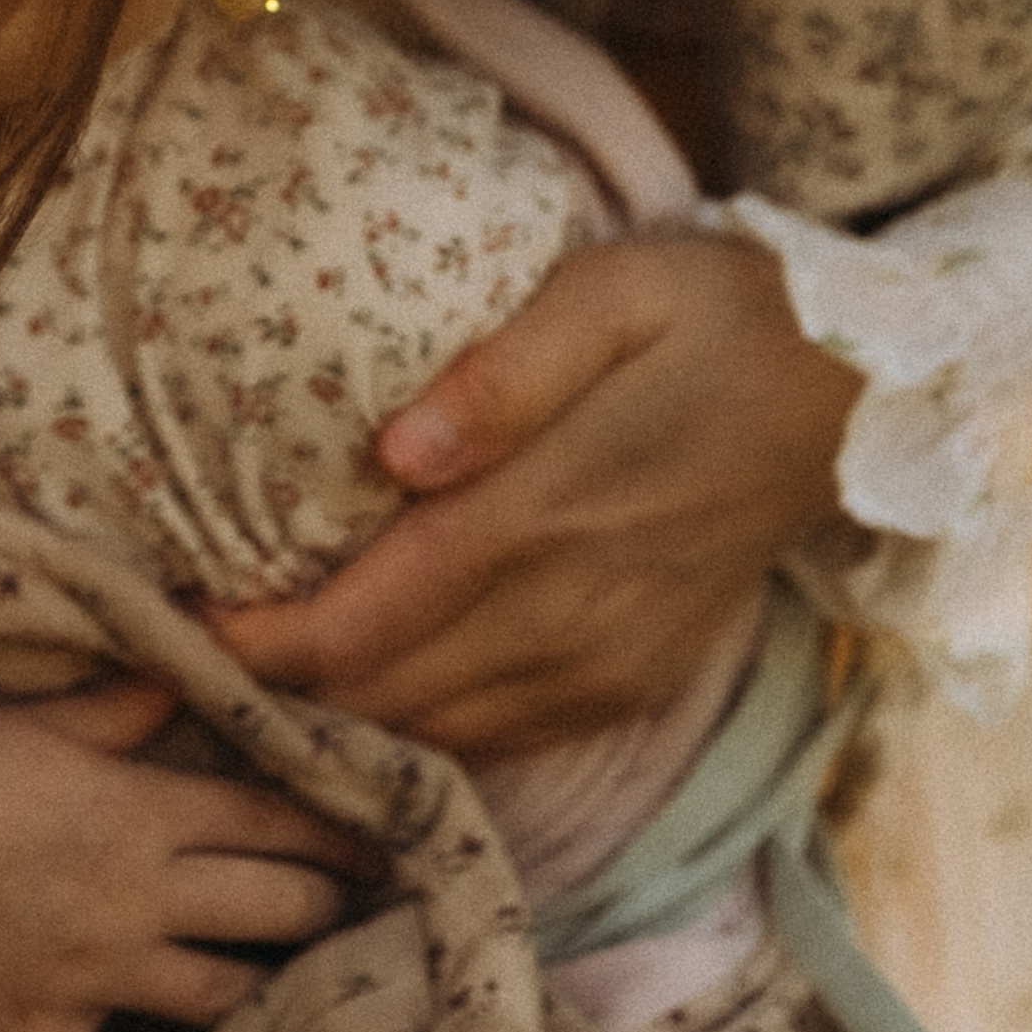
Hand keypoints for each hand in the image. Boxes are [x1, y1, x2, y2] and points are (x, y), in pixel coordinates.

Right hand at [0, 678, 379, 1031]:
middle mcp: (137, 897)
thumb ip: (125, 703)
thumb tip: (197, 661)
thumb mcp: (34, 719)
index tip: (386, 847)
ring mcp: (93, 977)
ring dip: (275, 1003)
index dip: (334, 833)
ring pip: (220, 1000)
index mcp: (140, 810)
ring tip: (320, 1008)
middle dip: (327, 911)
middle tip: (362, 919)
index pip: (268, 819)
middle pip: (271, 911)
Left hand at [205, 233, 859, 753]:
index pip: (365, 620)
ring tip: (249, 688)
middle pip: (383, 695)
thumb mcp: (612, 293)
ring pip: (436, 734)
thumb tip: (395, 453)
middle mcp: (571, 615)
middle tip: (180, 664)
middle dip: (274, 693)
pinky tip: (365, 703)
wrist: (856, 393)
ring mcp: (607, 663)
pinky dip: (420, 733)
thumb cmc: (714, 315)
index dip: (258, 643)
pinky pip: (500, 738)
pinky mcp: (633, 684)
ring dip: (339, 722)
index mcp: (546, 518)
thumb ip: (504, 373)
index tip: (175, 626)